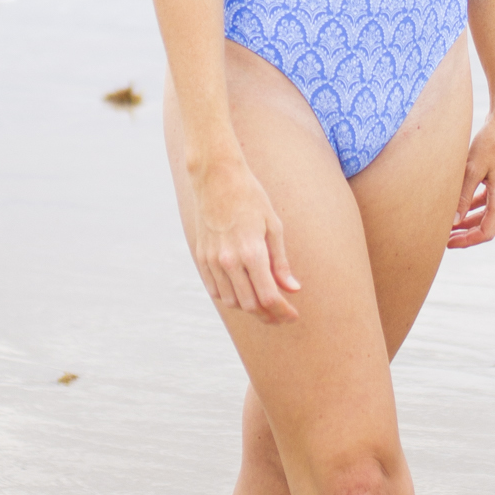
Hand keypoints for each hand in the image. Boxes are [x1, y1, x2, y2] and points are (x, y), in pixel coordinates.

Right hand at [189, 150, 300, 322]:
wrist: (216, 178)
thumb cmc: (250, 198)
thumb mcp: (273, 226)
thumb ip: (280, 262)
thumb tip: (292, 289)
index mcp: (252, 252)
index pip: (268, 297)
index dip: (283, 312)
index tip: (292, 316)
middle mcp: (230, 261)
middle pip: (250, 305)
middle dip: (269, 316)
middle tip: (281, 315)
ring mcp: (213, 260)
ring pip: (231, 302)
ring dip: (249, 308)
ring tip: (264, 304)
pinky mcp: (202, 258)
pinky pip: (215, 290)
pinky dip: (230, 297)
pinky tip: (243, 293)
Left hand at [448, 109, 494, 248]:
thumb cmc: (489, 142)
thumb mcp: (472, 168)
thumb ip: (463, 196)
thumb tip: (454, 222)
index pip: (487, 232)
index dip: (468, 241)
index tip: (448, 243)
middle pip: (487, 226)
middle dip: (466, 234)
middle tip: (444, 238)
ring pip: (487, 214)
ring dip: (469, 222)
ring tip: (448, 226)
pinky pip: (488, 201)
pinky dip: (473, 207)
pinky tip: (458, 207)